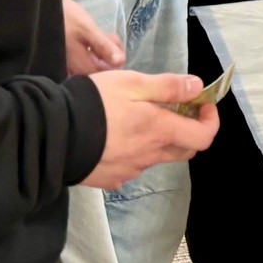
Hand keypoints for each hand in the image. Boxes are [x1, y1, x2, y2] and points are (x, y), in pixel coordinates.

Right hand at [64, 0, 123, 76]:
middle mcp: (75, 71)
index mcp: (82, 67)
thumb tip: (121, 61)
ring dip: (102, 49)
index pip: (109, 72)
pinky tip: (91, 37)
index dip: (117, 57)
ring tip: (101, 34)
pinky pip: (86, 57)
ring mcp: (70, 65)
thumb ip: (104, 46)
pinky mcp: (67, 58)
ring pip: (95, 61)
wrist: (40, 10)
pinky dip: (93, 48)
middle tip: (108, 35)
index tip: (114, 41)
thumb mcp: (88, 29)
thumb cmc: (65, 18)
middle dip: (110, 51)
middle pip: (103, 68)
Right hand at [80, 71, 220, 190]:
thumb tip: (198, 88)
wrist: (52, 134)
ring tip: (138, 120)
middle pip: (184, 150)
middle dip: (188, 130)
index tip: (203, 104)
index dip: (210, 121)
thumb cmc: (94, 103)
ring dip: (158, 141)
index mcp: (160, 131)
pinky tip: (115, 138)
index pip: (203, 137)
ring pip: (157, 158)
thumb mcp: (132, 83)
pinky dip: (134, 153)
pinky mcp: (111, 179)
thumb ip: (168, 87)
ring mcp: (130, 171)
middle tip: (174, 110)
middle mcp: (150, 156)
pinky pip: (132, 167)